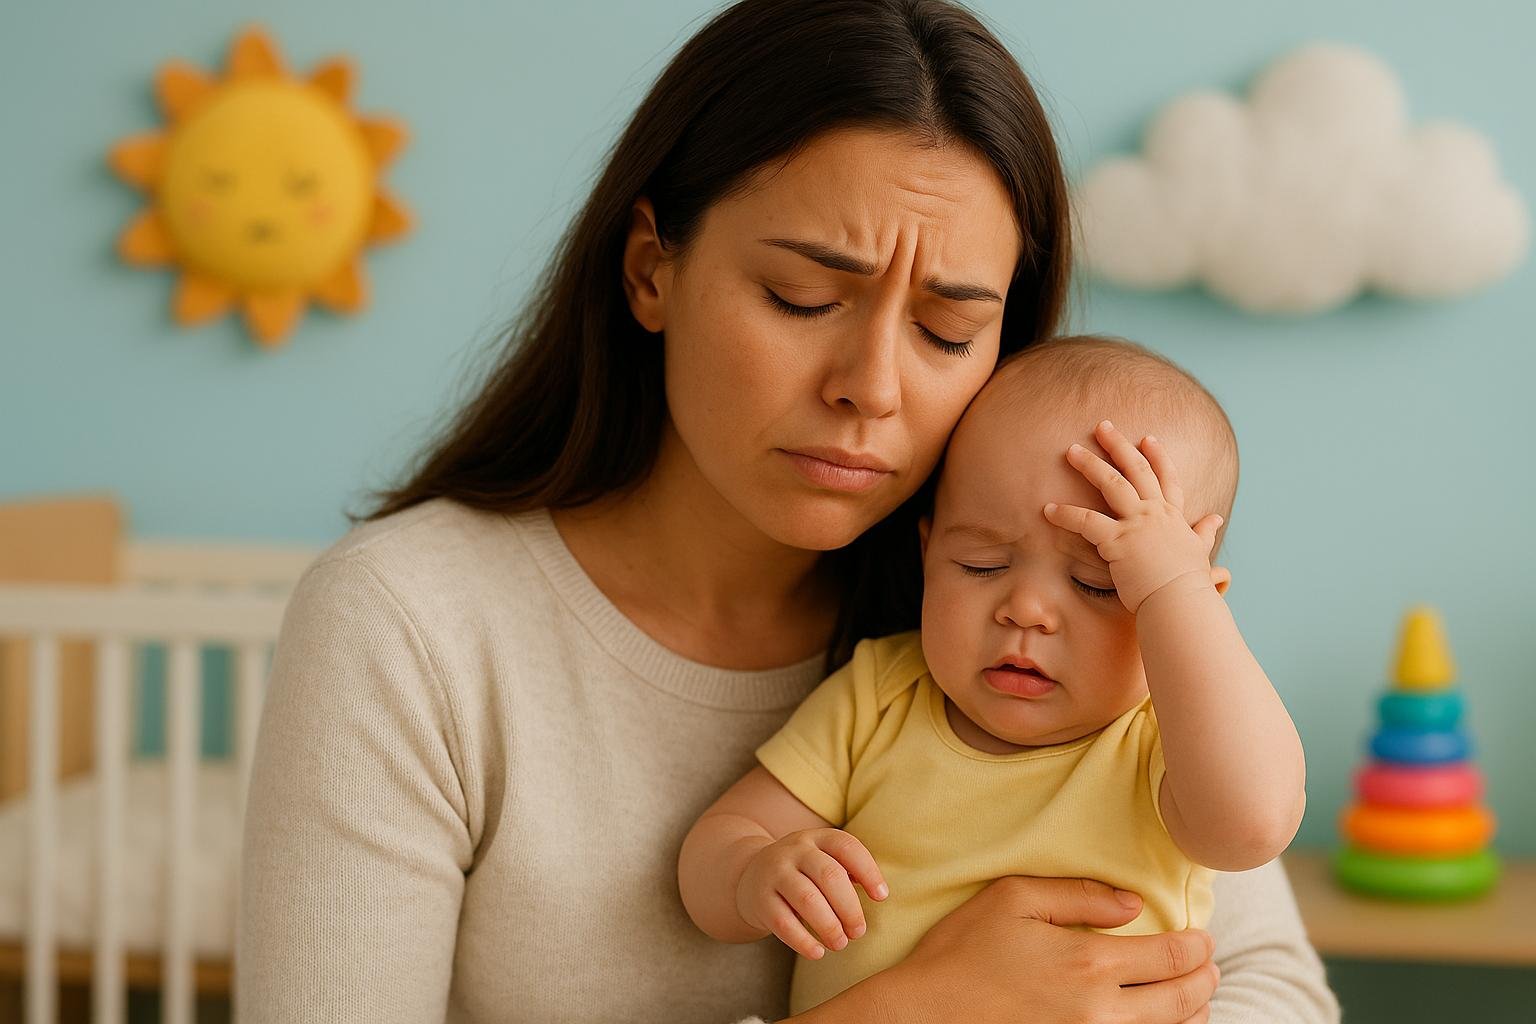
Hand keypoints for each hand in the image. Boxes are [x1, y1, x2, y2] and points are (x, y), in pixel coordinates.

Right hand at [736, 828, 887, 959]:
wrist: (750, 875)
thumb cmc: (802, 872)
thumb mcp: (822, 860)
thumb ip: (849, 871)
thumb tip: (878, 892)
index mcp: (817, 838)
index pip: (847, 847)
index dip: (868, 871)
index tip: (881, 897)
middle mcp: (795, 850)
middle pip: (829, 875)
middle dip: (850, 908)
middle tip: (859, 932)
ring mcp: (775, 872)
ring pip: (807, 899)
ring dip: (829, 926)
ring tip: (840, 943)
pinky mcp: (760, 899)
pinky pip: (783, 922)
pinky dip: (803, 941)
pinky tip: (818, 953)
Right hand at [842, 876, 1217, 1023]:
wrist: (925, 1015)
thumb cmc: (963, 951)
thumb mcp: (1013, 899)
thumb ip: (1077, 895)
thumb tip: (1130, 905)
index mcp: (1088, 963)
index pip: (1170, 959)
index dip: (1196, 949)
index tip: (1203, 940)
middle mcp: (1101, 1012)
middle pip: (1181, 1002)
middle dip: (1204, 981)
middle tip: (1210, 966)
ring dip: (1191, 1014)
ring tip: (1194, 997)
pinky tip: (1159, 1023)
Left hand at [1042, 419, 1223, 613]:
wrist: (1180, 602)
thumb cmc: (1187, 583)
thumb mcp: (1200, 551)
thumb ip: (1205, 533)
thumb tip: (1216, 518)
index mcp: (1173, 516)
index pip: (1166, 478)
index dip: (1157, 456)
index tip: (1147, 437)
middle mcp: (1155, 513)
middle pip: (1135, 469)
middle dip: (1118, 445)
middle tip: (1101, 426)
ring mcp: (1136, 524)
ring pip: (1110, 483)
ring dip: (1089, 464)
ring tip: (1070, 450)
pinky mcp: (1117, 541)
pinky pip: (1086, 521)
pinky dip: (1066, 514)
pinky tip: (1049, 508)